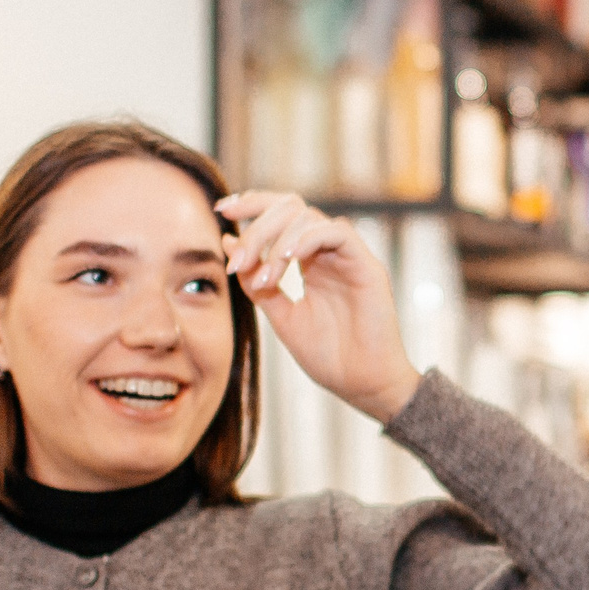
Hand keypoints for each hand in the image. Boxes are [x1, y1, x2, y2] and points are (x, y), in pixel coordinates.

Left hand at [217, 191, 423, 422]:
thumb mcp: (280, 315)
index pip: (281, 214)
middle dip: (257, 224)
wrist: (362, 385)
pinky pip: (337, 232)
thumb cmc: (328, 356)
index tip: (221, 209)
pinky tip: (289, 260)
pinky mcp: (367, 265)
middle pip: (291, 208)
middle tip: (239, 260)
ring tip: (266, 276)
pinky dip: (307, 240)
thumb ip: (256, 281)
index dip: (251, 204)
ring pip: (309, 217)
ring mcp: (348, 257)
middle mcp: (329, 252)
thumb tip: (228, 241)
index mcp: (310, 260)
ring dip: (278, 241)